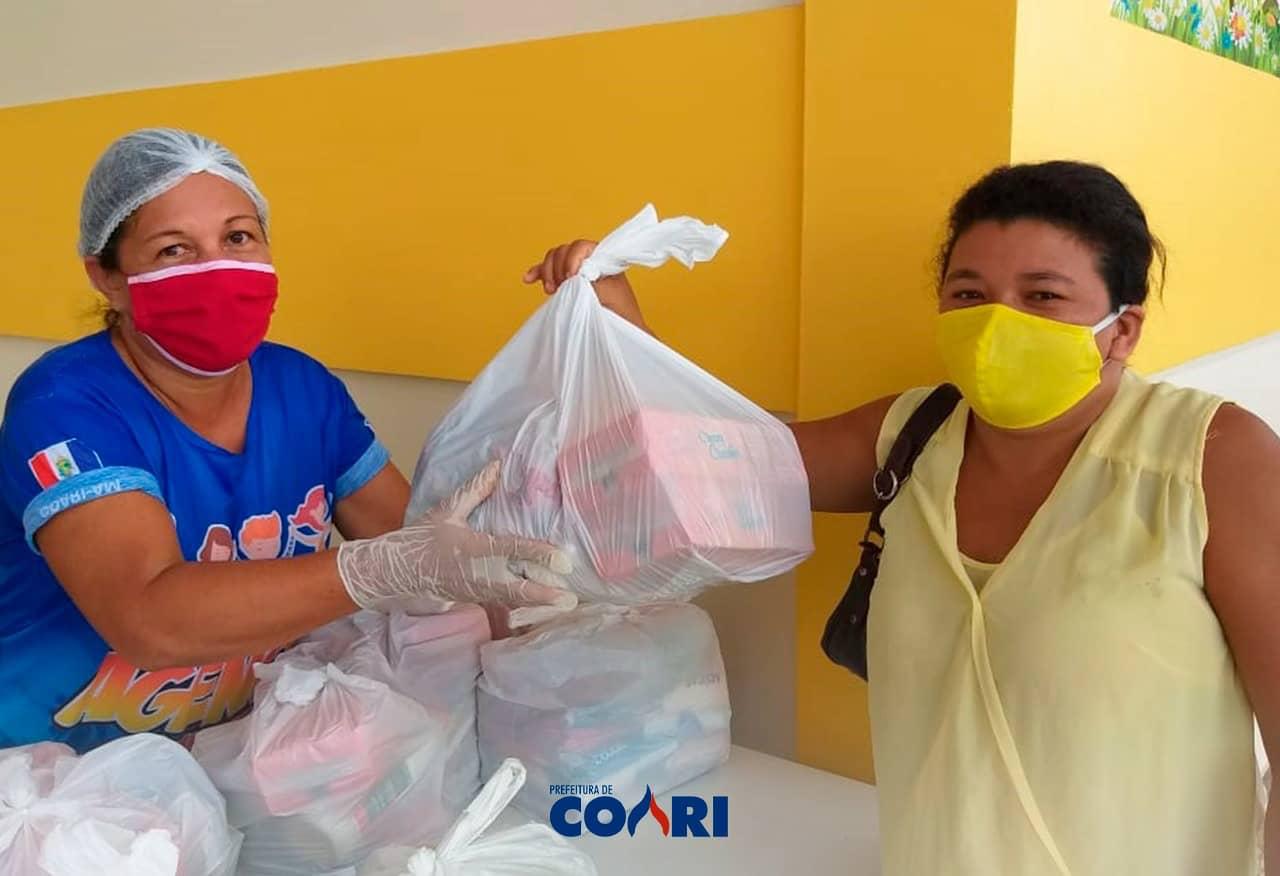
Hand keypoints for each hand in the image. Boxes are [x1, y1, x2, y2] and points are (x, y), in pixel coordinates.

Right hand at [336, 460, 576, 614]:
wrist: (393, 572)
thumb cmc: (420, 539)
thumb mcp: (446, 511)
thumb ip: (475, 490)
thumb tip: (497, 465)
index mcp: (471, 548)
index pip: (511, 549)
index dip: (538, 553)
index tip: (563, 559)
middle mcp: (475, 573)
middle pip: (515, 587)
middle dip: (542, 594)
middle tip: (569, 598)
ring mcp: (474, 591)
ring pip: (511, 599)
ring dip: (536, 602)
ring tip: (564, 604)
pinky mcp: (472, 600)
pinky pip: (501, 603)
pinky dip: (522, 605)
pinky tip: (541, 606)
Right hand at [523, 239, 650, 332]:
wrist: (625, 331)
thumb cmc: (623, 315)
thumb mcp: (608, 296)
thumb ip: (589, 283)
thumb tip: (570, 278)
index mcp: (605, 259)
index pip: (582, 246)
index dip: (573, 259)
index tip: (571, 278)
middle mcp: (590, 261)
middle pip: (564, 250)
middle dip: (558, 267)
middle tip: (562, 287)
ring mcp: (578, 271)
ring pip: (554, 258)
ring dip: (548, 271)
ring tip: (551, 290)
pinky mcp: (568, 283)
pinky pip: (548, 271)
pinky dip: (538, 272)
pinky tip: (528, 279)